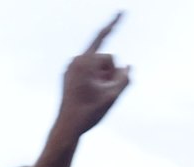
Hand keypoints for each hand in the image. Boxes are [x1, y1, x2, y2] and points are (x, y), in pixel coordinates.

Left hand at [54, 13, 130, 137]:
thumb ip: (124, 78)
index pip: (102, 37)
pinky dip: (96, 81)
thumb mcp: (113, 97)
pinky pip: (89, 73)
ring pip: (98, 67)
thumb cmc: (88, 113)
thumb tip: (127, 66)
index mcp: (84, 62)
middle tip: (106, 94)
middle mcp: (75, 60)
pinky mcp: (69, 76)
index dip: (114, 24)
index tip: (122, 11)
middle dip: (111, 73)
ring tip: (97, 97)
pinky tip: (91, 96)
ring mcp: (71, 68)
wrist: (66, 128)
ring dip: (104, 79)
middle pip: (106, 59)